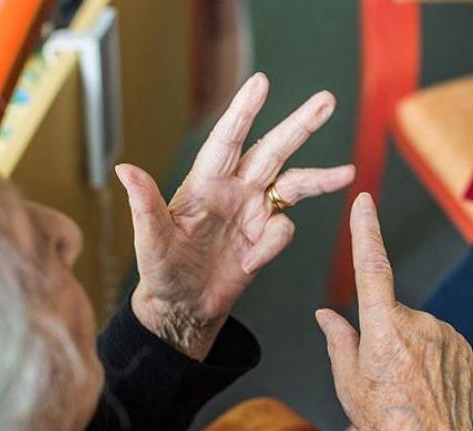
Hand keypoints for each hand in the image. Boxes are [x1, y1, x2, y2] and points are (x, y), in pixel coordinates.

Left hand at [116, 73, 354, 359]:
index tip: (261, 82)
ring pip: (294, 184)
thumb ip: (145, 206)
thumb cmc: (161, 271)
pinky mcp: (266, 237)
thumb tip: (125, 169)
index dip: (244, 111)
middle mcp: (235, 189)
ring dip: (321, 178)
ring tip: (348, 173)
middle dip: (300, 125)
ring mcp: (254, 211)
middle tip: (327, 100)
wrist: (184, 307)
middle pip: (274, 149)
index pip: (228, 139)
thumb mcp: (150, 242)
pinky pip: (284, 231)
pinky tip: (249, 263)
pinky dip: (273, 246)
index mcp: (206, 182)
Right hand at [315, 194, 472, 430]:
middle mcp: (418, 322)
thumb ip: (338, 339)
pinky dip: (428, 355)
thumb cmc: (387, 424)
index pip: (371, 267)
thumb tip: (326, 314)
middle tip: (382, 377)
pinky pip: (438, 339)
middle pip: (390, 312)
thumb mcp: (348, 382)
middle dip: (382, 333)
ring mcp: (445, 333)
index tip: (364, 201)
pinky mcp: (463, 346)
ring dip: (407, 346)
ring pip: (415, 327)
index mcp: (383, 327)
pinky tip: (426, 386)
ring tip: (407, 387)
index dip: (366, 232)